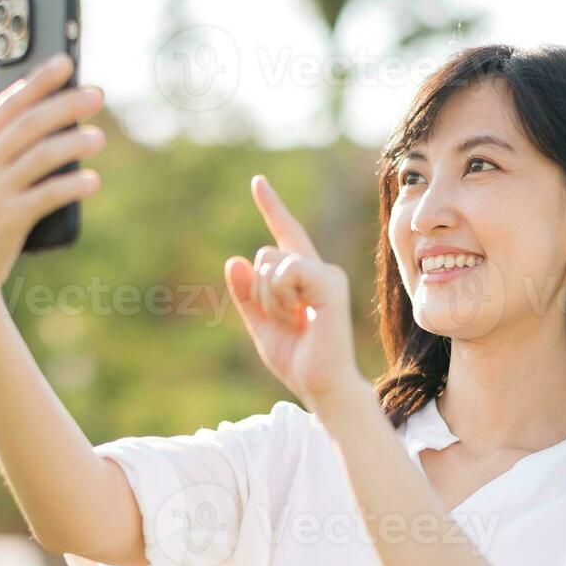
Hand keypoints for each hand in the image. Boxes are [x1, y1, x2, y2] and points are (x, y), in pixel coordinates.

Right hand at [0, 53, 105, 322]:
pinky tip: (92, 180)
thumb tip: (36, 105)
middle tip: (97, 95)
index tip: (66, 62)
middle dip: (66, 105)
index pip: (8, 104)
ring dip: (74, 143)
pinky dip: (73, 185)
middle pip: (30, 124)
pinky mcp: (8, 219)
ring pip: (42, 156)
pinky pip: (48, 195)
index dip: (39, 81)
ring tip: (99, 138)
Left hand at [224, 175, 364, 411]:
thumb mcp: (260, 324)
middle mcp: (317, 269)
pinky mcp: (330, 284)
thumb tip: (235, 260)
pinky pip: (287, 271)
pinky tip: (299, 316)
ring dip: (269, 297)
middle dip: (259, 290)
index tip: (258, 181)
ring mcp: (326, 274)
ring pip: (272, 262)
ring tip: (293, 321)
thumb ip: (246, 294)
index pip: (284, 234)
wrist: (321, 385)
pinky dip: (280, 296)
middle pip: (265, 253)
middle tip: (284, 319)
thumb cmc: (297, 359)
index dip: (271, 206)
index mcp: (302, 277)